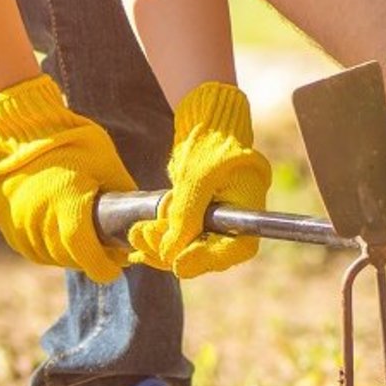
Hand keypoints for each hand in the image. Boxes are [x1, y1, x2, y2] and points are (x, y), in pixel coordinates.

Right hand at [0, 73, 137, 281]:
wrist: (27, 124)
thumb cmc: (75, 141)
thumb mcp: (107, 165)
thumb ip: (122, 196)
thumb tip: (136, 223)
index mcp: (67, 205)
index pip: (85, 253)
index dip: (102, 267)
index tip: (114, 270)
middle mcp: (38, 217)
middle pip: (66, 256)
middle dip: (87, 260)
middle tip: (102, 256)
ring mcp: (15, 219)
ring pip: (43, 254)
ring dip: (63, 255)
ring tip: (79, 246)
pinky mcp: (2, 217)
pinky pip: (25, 243)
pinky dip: (41, 246)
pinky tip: (54, 238)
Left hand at [129, 81, 271, 277]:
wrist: (207, 122)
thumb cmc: (211, 144)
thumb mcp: (197, 178)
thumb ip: (186, 216)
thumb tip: (169, 253)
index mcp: (248, 210)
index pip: (236, 249)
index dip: (208, 260)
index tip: (180, 264)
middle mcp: (234, 220)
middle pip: (208, 252)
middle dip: (175, 251)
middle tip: (146, 240)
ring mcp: (214, 219)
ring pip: (189, 247)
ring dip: (160, 245)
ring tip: (138, 233)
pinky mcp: (197, 215)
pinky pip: (179, 236)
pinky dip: (160, 237)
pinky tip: (140, 236)